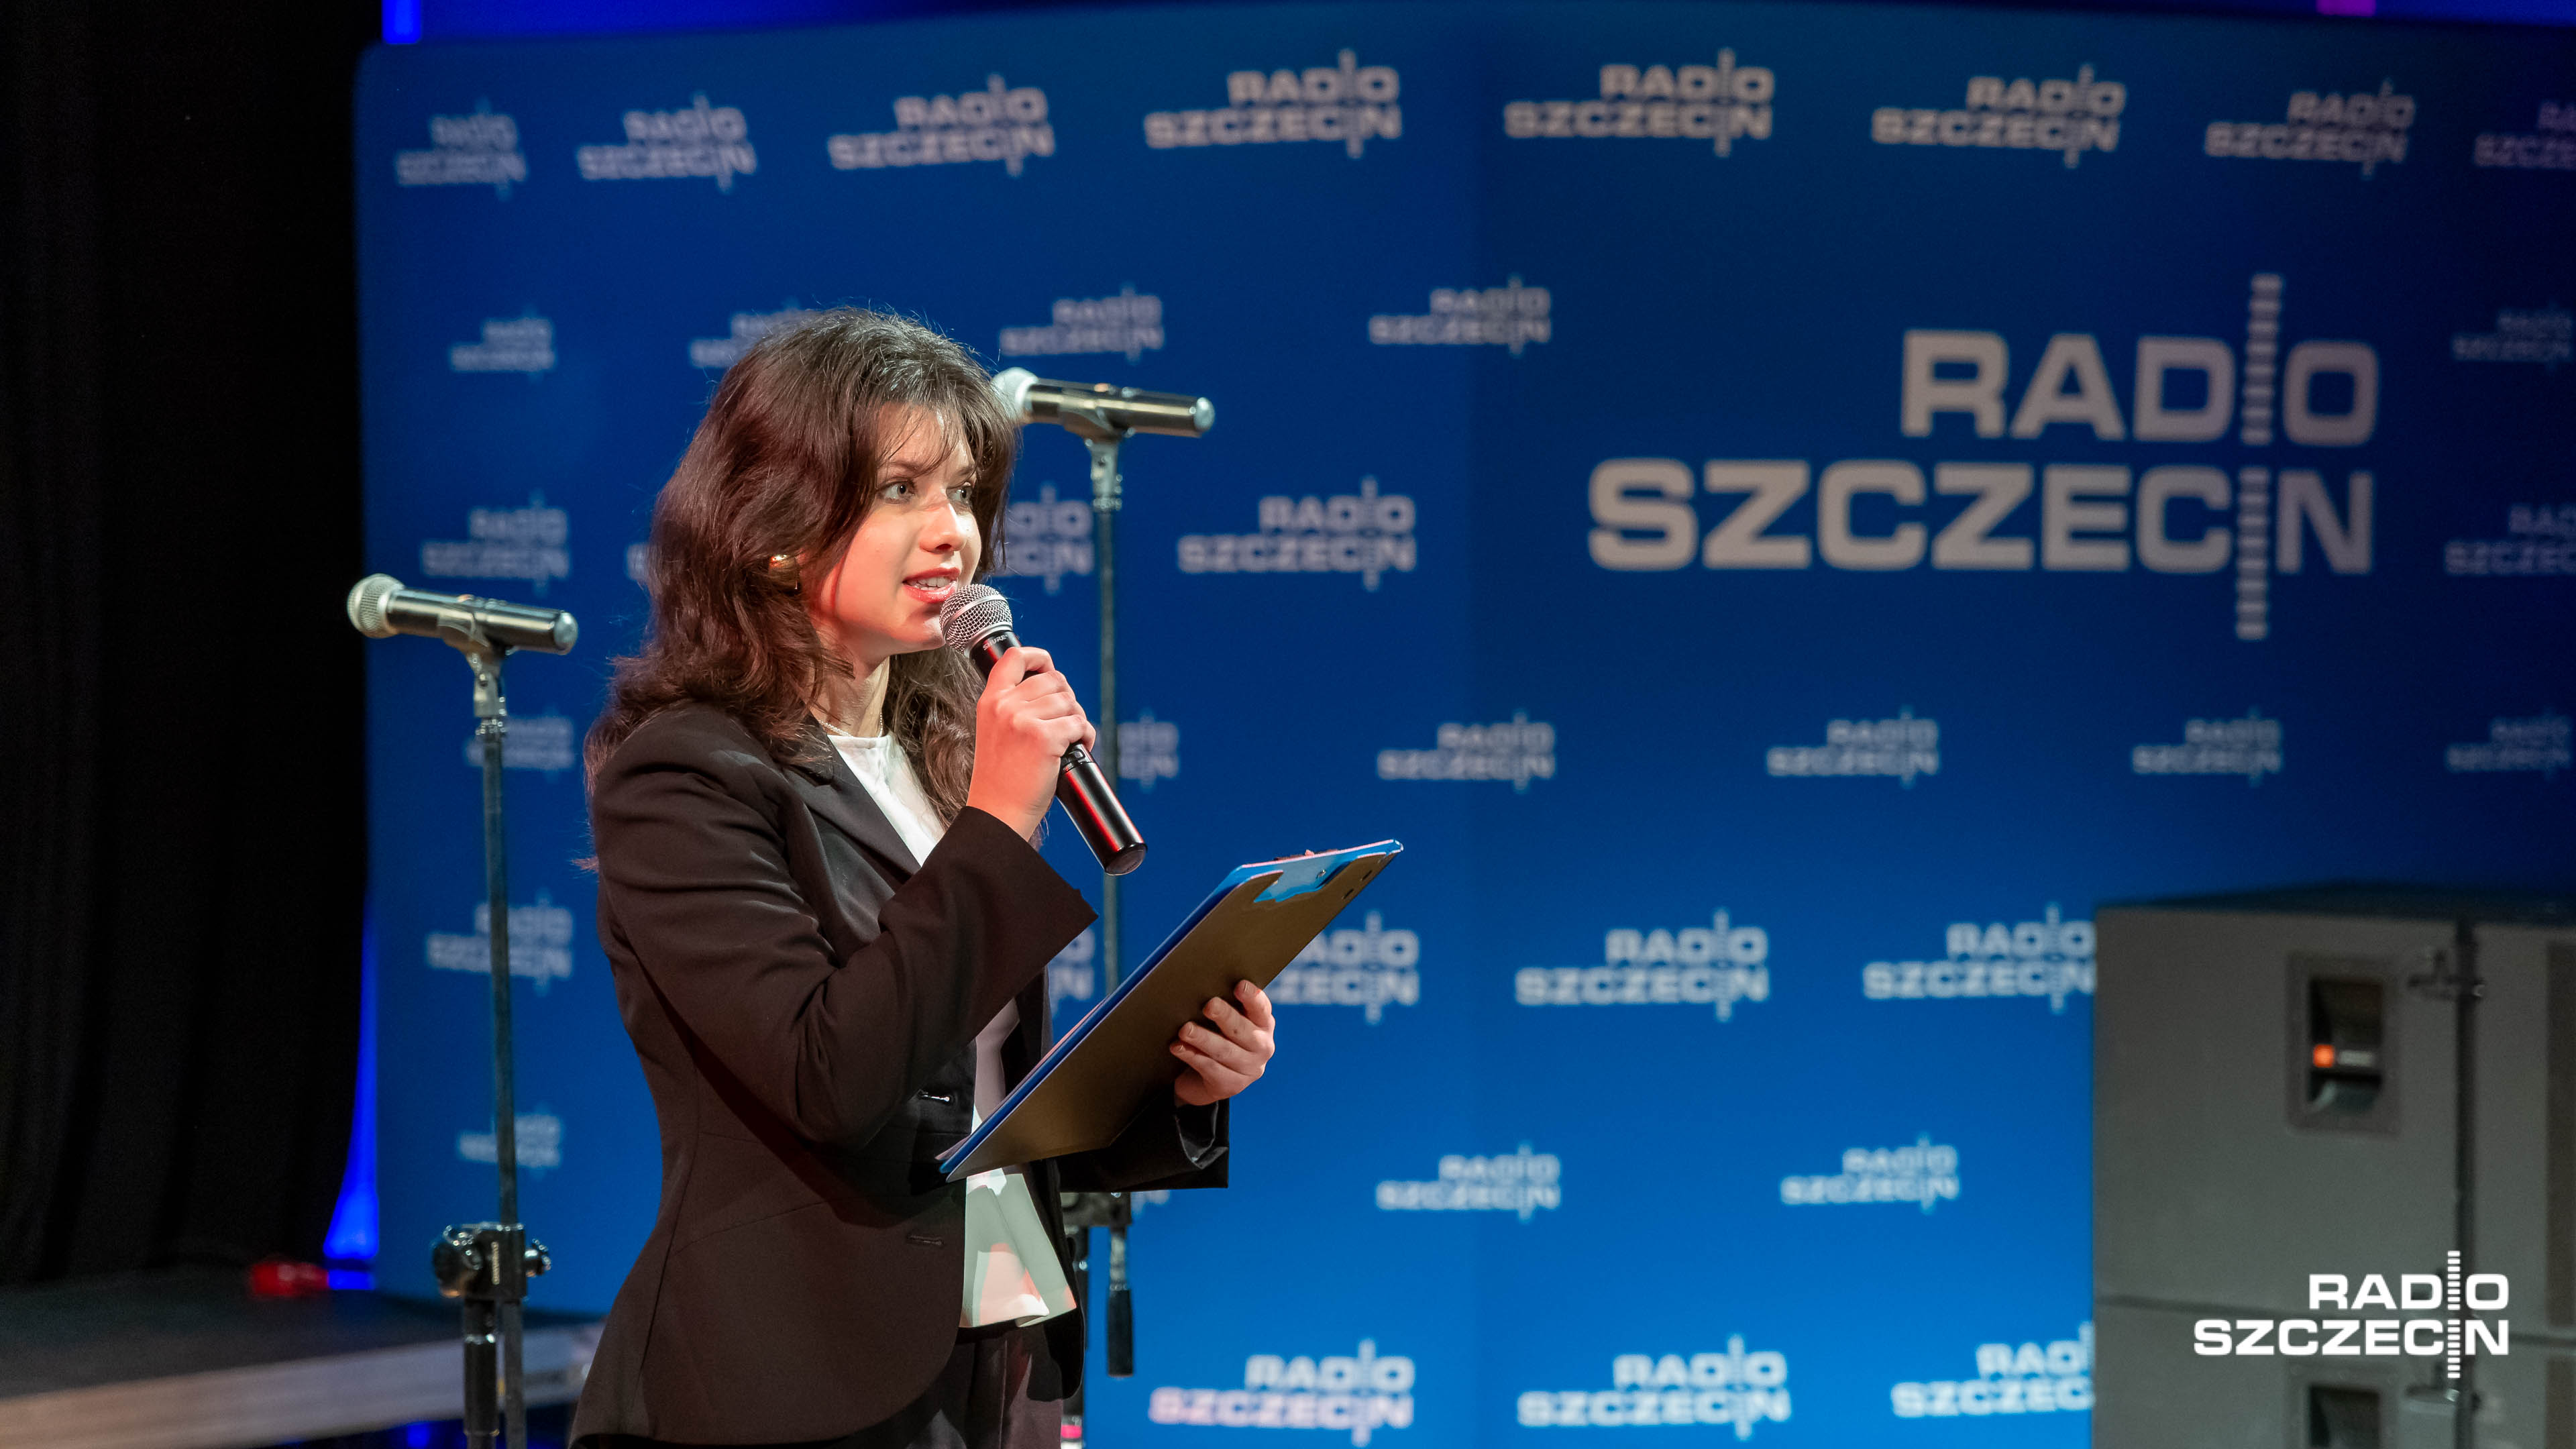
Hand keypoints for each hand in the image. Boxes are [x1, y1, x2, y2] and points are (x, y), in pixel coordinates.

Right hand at [963, 646, 1095, 840]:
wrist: (998, 810)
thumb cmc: (1002, 777)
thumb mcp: (995, 731)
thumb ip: (1014, 706)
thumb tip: (1054, 686)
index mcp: (990, 701)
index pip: (1014, 658)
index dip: (1039, 657)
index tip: (1049, 667)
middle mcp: (1005, 706)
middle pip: (1054, 680)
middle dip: (1067, 699)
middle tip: (1065, 722)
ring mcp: (1023, 720)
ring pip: (1070, 702)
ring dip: (1078, 720)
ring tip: (1071, 740)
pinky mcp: (1044, 738)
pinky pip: (1079, 724)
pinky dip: (1086, 737)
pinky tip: (1077, 749)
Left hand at [1171, 981, 1275, 1106]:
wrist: (1204, 1078)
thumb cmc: (1214, 1035)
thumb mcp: (1222, 1020)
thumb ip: (1220, 1005)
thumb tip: (1199, 986)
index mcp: (1263, 1023)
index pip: (1261, 1008)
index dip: (1252, 997)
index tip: (1239, 985)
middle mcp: (1262, 1046)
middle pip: (1242, 1030)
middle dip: (1225, 1016)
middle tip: (1208, 1005)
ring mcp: (1249, 1069)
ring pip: (1224, 1051)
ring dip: (1203, 1039)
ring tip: (1185, 1029)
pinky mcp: (1231, 1086)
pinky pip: (1210, 1069)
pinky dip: (1192, 1056)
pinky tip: (1177, 1047)